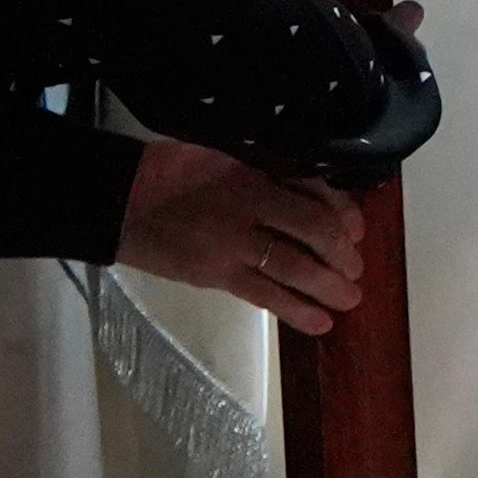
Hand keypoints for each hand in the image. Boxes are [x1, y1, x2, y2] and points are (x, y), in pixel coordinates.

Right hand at [114, 139, 368, 334]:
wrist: (119, 198)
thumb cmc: (173, 171)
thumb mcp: (225, 155)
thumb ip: (267, 171)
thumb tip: (312, 189)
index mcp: (254, 173)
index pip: (313, 195)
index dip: (343, 216)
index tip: (357, 231)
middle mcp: (250, 209)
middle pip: (312, 233)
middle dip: (341, 256)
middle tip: (356, 271)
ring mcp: (233, 246)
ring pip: (293, 269)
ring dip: (328, 287)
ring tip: (349, 300)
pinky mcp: (215, 276)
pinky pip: (264, 296)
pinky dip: (295, 310)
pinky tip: (320, 322)